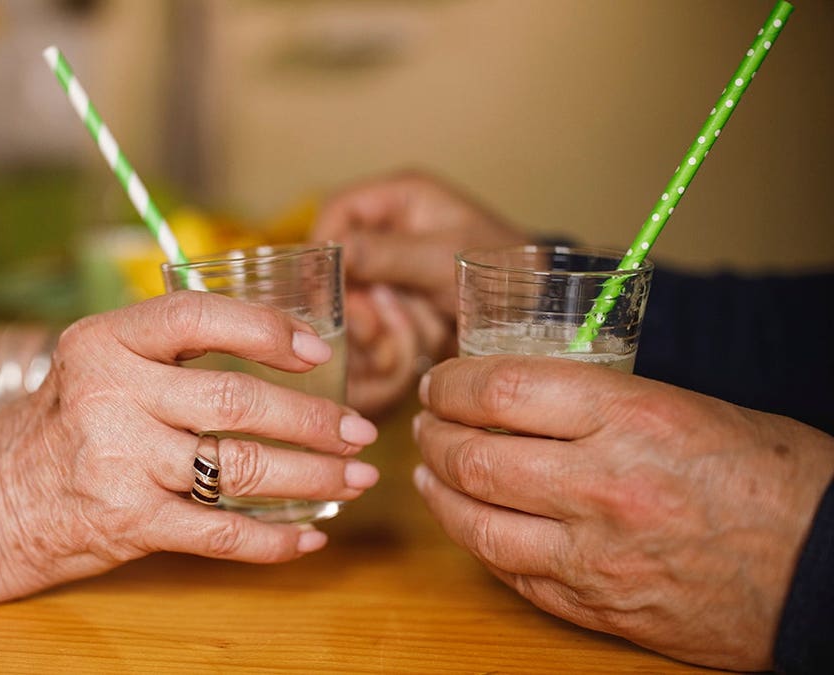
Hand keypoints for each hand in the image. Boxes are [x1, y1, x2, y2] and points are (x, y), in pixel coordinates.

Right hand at [0, 291, 379, 594]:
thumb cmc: (63, 425)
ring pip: (241, 467)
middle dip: (314, 419)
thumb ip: (168, 349)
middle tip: (359, 430)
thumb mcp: (97, 363)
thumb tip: (280, 341)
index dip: (268, 330)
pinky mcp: (126, 521)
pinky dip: (273, 540)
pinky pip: (219, 533)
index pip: (199, 318)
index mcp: (105, 340)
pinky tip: (308, 537)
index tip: (318, 351)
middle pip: (236, 401)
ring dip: (313, 476)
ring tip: (354, 478)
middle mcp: (110, 394)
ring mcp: (118, 460)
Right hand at [312, 170, 529, 414]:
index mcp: (400, 197)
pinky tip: (410, 351)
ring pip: (353, 300)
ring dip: (378, 325)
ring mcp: (392, 270)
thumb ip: (386, 253)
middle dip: (356, 302)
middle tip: (373, 328)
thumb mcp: (443, 258)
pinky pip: (372, 323)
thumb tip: (334, 251)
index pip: (336, 211)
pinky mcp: (398, 303)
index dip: (324, 249)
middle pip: (339, 263)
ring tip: (412, 336)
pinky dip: (387, 342)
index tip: (326, 290)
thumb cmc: (505, 267)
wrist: (540, 310)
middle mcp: (390, 229)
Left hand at [412, 355, 833, 670]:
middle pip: (474, 458)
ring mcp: (595, 556)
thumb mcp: (687, 408)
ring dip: (438, 493)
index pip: (502, 391)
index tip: (441, 382)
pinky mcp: (597, 607)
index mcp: (631, 419)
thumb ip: (599, 402)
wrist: (828, 573)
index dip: (454, 383)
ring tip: (427, 472)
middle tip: (424, 422)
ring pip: (477, 524)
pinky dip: (478, 544)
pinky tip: (468, 522)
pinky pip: (510, 574)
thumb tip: (521, 395)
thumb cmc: (774, 478)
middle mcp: (603, 487)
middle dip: (433, 436)